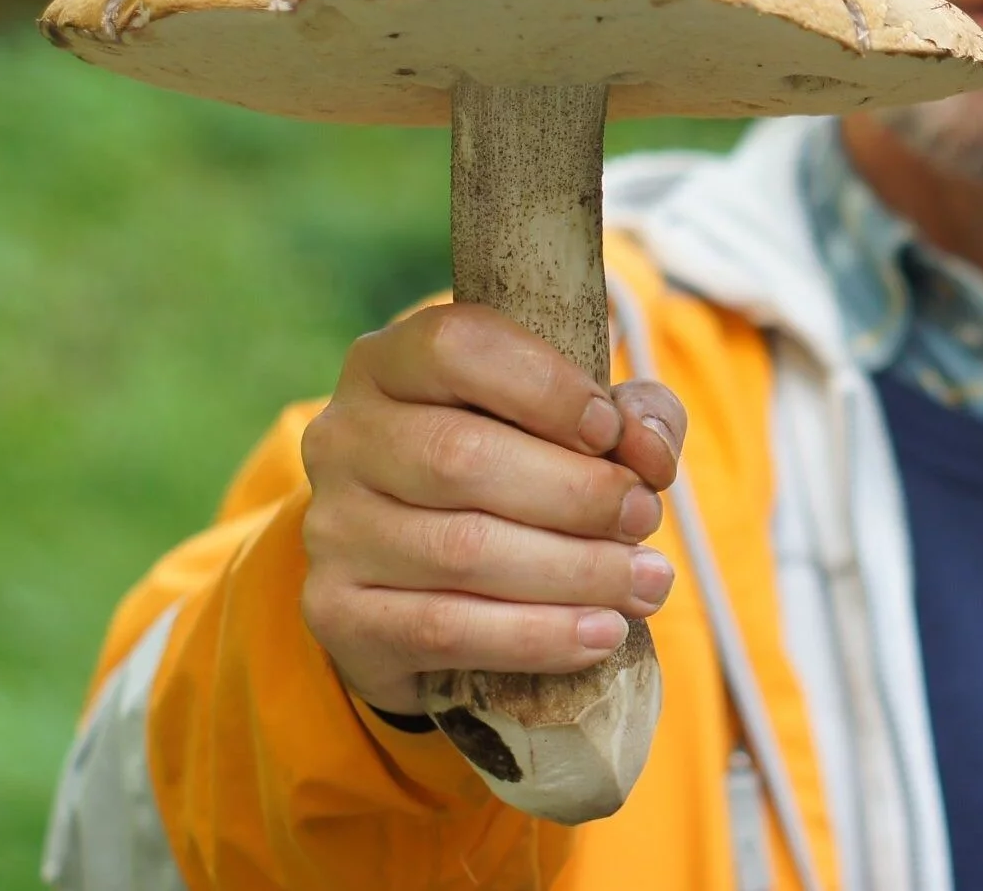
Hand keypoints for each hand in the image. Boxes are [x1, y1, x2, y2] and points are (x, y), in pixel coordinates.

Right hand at [298, 303, 685, 715]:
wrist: (427, 580)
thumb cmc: (517, 469)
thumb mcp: (576, 420)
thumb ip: (632, 414)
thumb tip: (649, 449)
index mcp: (391, 362)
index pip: (456, 346)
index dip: (546, 387)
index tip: (611, 431)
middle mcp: (344, 436)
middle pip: (462, 456)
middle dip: (577, 493)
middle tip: (644, 517)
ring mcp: (332, 527)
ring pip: (461, 550)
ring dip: (575, 571)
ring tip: (648, 583)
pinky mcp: (338, 613)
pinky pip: (445, 630)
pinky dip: (538, 635)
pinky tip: (602, 633)